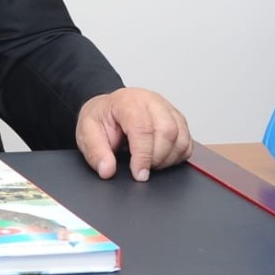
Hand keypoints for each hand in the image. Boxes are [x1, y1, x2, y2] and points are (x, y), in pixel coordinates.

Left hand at [75, 88, 191, 181]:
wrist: (109, 109)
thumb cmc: (101, 118)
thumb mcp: (87, 132)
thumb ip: (95, 151)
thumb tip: (107, 170)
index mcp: (128, 101)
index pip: (143, 128)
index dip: (143, 155)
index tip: (138, 174)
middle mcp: (152, 101)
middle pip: (167, 131)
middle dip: (156, 158)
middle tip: (142, 169)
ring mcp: (167, 109)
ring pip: (180, 137)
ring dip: (167, 158)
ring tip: (149, 163)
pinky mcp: (178, 120)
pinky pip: (187, 142)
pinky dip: (177, 156)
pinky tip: (160, 158)